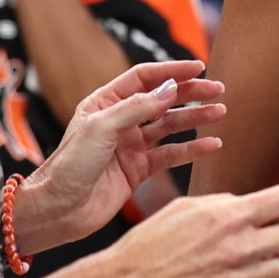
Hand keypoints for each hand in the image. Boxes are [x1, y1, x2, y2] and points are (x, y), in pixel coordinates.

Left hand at [18, 60, 225, 250]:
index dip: (171, 71)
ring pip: (170, 126)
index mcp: (105, 103)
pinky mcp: (139, 170)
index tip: (199, 67)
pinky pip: (171, 155)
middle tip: (217, 89)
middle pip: (162, 100)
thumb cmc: (69, 166)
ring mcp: (131, 146)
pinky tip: (212, 145)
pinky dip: (192, 149)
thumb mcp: (101, 128)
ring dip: (195, 118)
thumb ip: (137, 108)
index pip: (144, 78)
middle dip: (190, 93)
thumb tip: (170, 89)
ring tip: (219, 112)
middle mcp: (120, 121)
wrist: (58, 210)